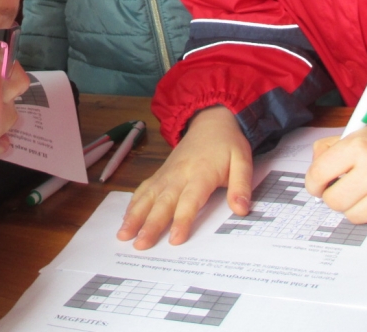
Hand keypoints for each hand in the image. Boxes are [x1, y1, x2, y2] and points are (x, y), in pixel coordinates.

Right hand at [117, 106, 251, 248]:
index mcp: (201, 173)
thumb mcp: (243, 161)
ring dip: (134, 215)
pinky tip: (125, 218)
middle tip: (139, 245)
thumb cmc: (227, 144)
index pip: (190, 200)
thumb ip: (241, 186)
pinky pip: (144, 188)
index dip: (182, 220)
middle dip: (150, 224)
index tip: (174, 240)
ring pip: (148, 195)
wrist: (210, 121)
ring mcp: (167, 173)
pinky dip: (133, 203)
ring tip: (123, 234)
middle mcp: (179, 174)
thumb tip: (242, 210)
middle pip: (163, 201)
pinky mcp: (161, 173)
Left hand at [305, 118, 366, 224]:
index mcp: (360, 145)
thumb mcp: (363, 134)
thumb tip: (314, 171)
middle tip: (345, 189)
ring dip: (356, 206)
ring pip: (351, 215)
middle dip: (334, 197)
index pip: (318, 174)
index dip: (314, 183)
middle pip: (333, 201)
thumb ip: (332, 148)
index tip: (317, 185)